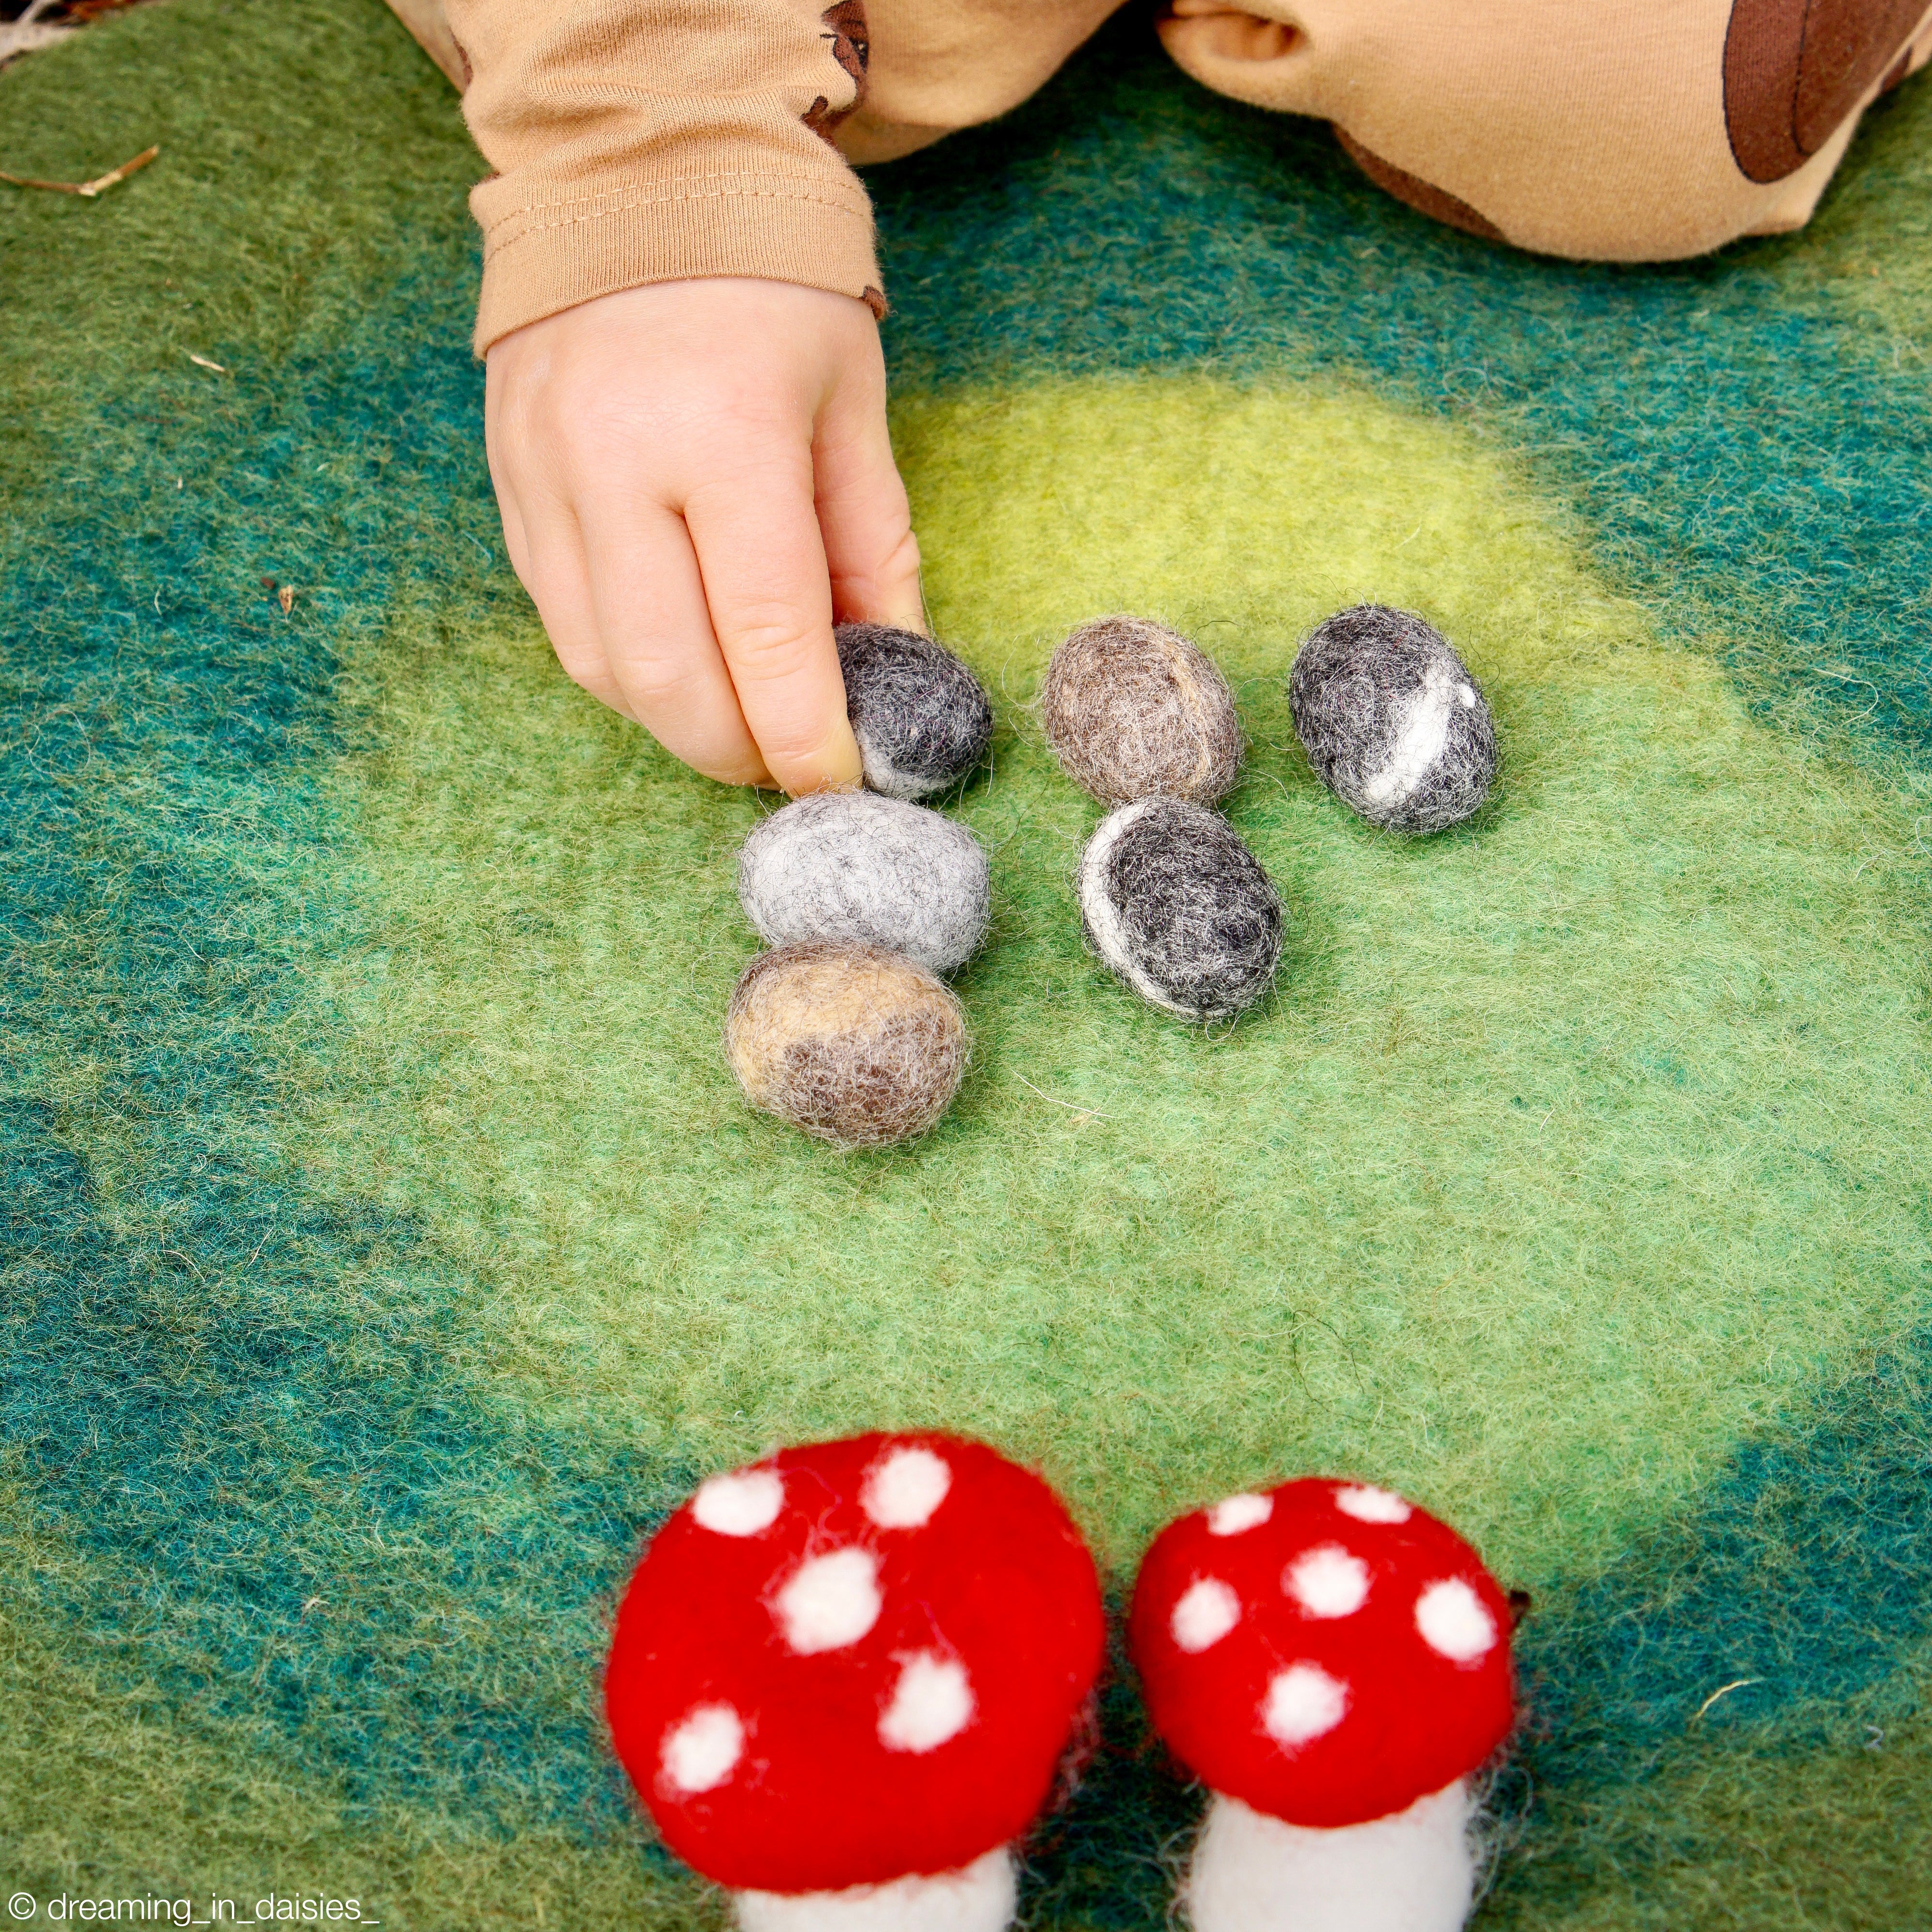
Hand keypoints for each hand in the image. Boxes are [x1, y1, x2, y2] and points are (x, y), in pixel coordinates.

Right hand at [484, 278, 924, 792]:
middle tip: (783, 763)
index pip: (765, 633)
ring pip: (600, 666)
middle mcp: (616, 464)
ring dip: (674, 722)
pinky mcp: (508, 487)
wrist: (638, 180)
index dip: (805, 731)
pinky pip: (561, 621)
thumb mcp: (852, 408)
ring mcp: (545, 478)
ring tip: (735, 721)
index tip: (838, 777)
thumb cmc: (772, 291)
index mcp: (724, 434)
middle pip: (668, 676)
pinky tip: (676, 662)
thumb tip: (892, 672)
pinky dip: (624, 670)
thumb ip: (872, 550)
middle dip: (734, 750)